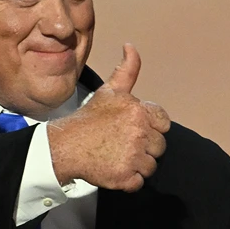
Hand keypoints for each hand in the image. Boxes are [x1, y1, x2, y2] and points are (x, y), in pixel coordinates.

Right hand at [48, 43, 170, 191]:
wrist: (66, 146)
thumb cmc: (89, 119)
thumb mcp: (110, 91)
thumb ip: (127, 70)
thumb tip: (131, 46)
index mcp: (139, 111)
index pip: (163, 124)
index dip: (150, 127)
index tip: (132, 129)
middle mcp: (140, 133)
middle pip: (159, 146)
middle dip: (144, 146)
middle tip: (121, 143)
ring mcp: (133, 156)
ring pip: (150, 165)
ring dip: (137, 164)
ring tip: (117, 156)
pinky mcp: (125, 177)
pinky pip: (138, 182)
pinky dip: (129, 179)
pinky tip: (115, 169)